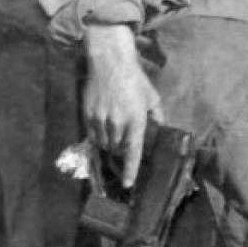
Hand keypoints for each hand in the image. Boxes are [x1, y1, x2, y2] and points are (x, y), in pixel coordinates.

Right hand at [81, 25, 163, 187]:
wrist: (110, 62)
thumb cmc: (134, 79)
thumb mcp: (152, 98)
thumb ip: (157, 117)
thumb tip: (159, 130)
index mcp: (136, 120)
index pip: (132, 152)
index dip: (130, 170)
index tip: (128, 184)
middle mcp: (117, 123)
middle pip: (118, 150)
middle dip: (123, 151)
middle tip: (127, 144)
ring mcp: (100, 120)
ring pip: (105, 145)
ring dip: (111, 145)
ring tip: (116, 133)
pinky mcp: (88, 115)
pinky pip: (93, 136)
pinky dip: (99, 137)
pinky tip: (105, 129)